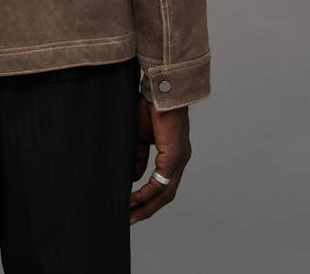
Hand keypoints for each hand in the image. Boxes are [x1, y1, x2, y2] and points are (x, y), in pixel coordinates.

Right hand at [129, 94, 191, 224]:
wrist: (158, 88)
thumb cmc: (149, 105)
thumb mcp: (139, 136)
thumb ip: (138, 156)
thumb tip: (134, 177)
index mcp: (172, 154)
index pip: (162, 184)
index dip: (147, 198)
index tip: (131, 207)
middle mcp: (179, 160)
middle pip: (165, 195)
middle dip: (146, 210)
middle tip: (129, 220)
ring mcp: (179, 159)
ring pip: (165, 193)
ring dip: (146, 206)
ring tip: (129, 215)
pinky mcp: (174, 155)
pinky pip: (161, 182)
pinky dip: (147, 193)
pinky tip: (134, 199)